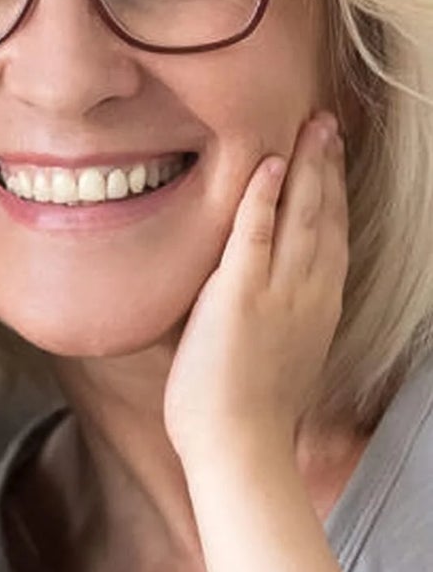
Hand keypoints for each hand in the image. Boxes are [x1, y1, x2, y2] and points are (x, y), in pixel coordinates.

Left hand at [164, 113, 346, 470]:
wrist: (238, 448)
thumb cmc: (242, 415)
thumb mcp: (272, 356)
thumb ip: (265, 320)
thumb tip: (241, 305)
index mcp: (317, 308)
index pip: (332, 238)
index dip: (333, 194)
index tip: (331, 158)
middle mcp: (309, 294)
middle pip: (325, 215)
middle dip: (327, 165)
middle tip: (327, 123)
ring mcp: (278, 292)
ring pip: (300, 215)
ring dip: (306, 166)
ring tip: (310, 126)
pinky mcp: (240, 295)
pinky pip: (254, 234)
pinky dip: (262, 197)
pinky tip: (268, 163)